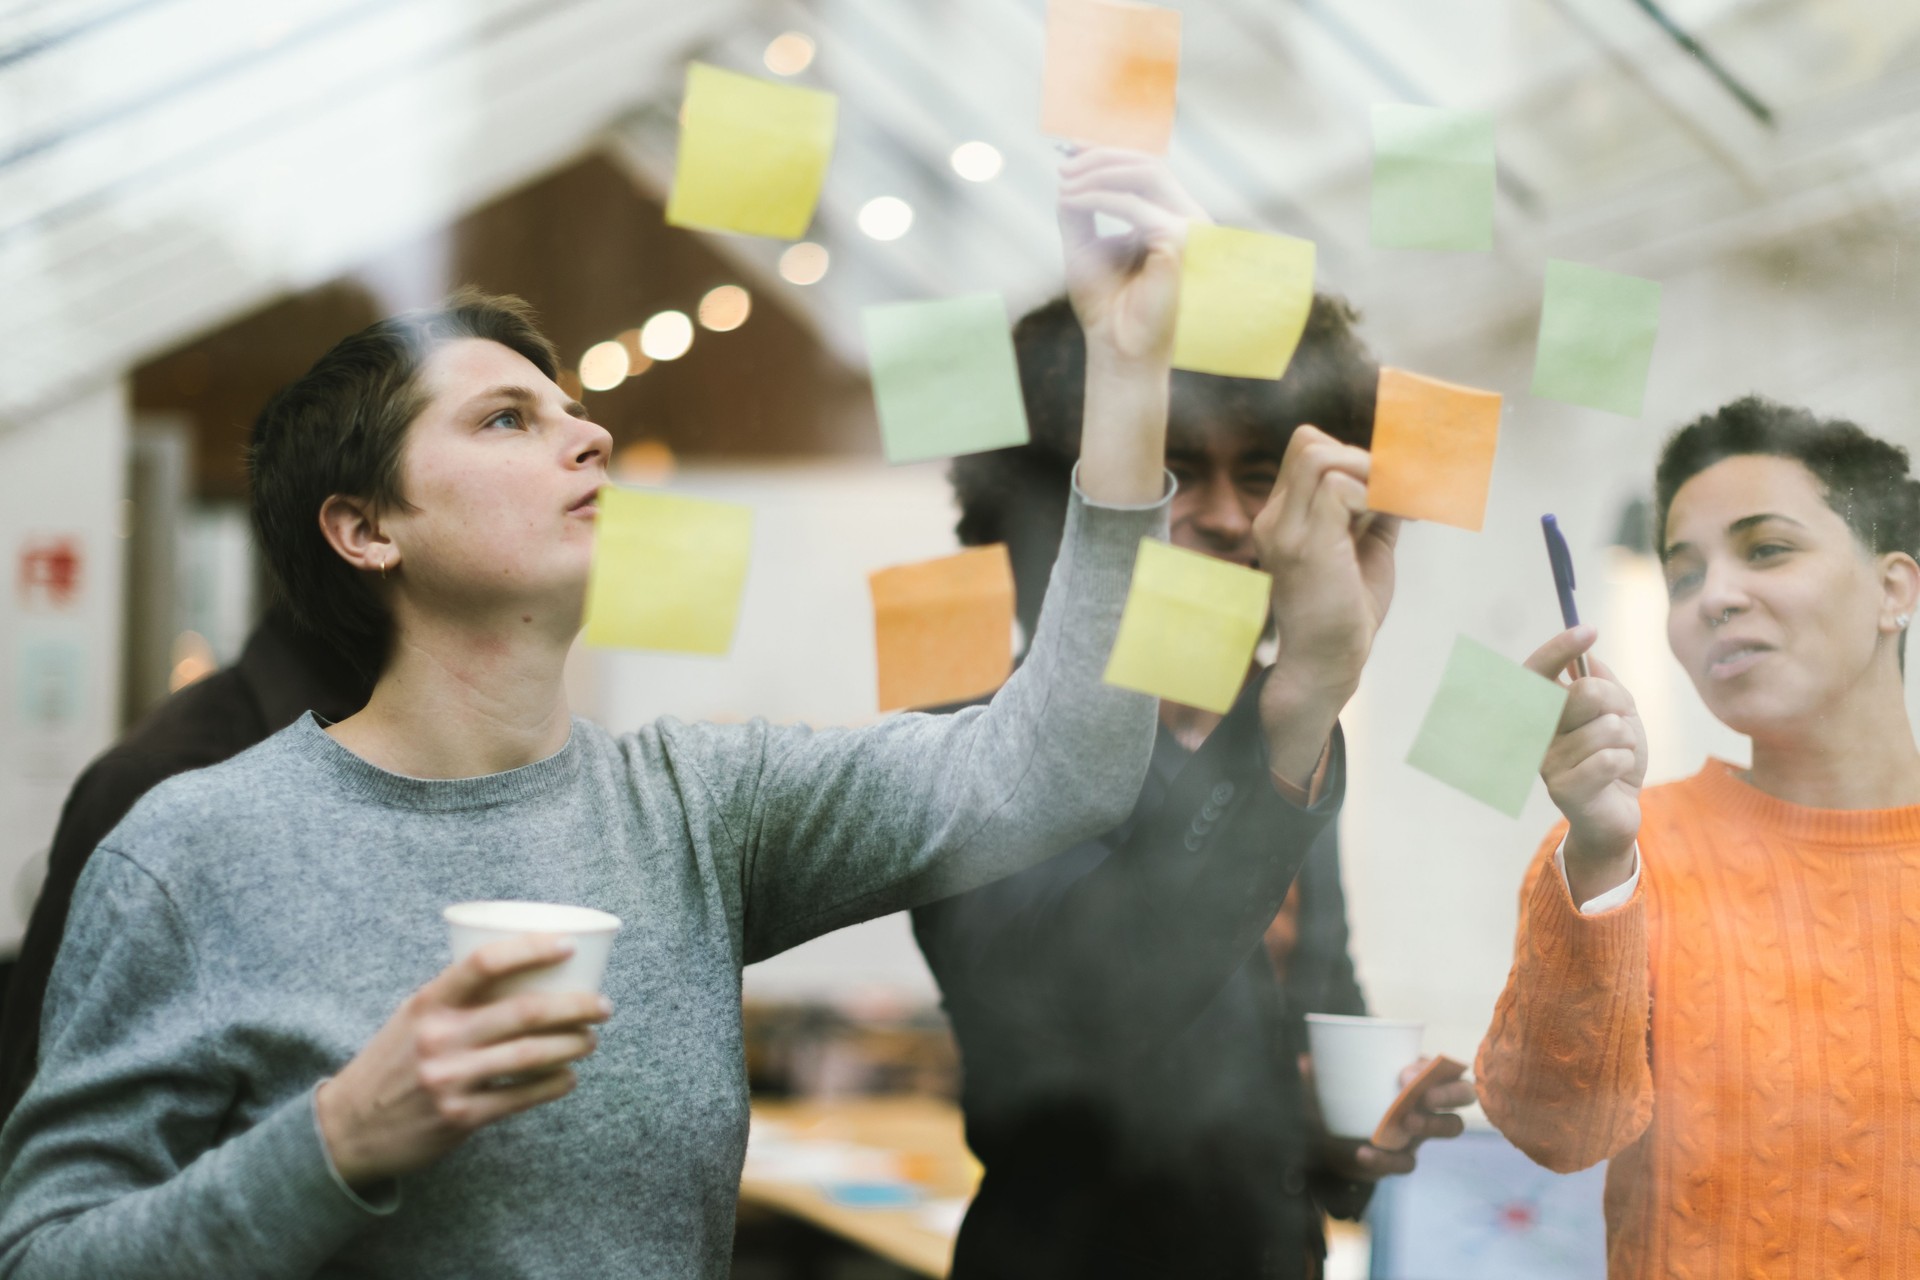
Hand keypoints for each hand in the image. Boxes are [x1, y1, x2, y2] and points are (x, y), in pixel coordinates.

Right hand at [315, 935, 610, 1188]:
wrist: (348, 1127)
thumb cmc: (395, 1061)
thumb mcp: (415, 1017)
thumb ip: (458, 997)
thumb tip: (523, 971)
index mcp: (429, 1002)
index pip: (484, 961)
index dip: (531, 948)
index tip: (569, 944)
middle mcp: (439, 1038)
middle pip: (525, 1012)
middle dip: (576, 1006)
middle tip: (603, 1005)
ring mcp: (449, 1079)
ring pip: (531, 1055)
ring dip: (573, 1045)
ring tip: (591, 1040)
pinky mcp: (460, 1117)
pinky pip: (522, 1097)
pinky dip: (554, 1085)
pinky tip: (568, 1077)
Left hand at [1057, 147, 1207, 366]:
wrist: (1118, 348)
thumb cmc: (1106, 306)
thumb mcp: (1086, 247)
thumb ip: (1081, 211)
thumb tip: (1067, 175)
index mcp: (1170, 219)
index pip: (1146, 170)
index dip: (1107, 153)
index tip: (1069, 149)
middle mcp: (1186, 219)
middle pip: (1149, 164)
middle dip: (1101, 157)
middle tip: (1063, 164)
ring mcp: (1189, 228)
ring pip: (1146, 174)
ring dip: (1098, 171)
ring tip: (1064, 181)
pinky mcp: (1178, 240)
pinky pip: (1133, 206)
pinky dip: (1097, 197)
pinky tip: (1069, 200)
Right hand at [1255, 427, 1399, 780]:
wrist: (1325, 665)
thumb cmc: (1344, 615)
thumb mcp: (1365, 550)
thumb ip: (1375, 513)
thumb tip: (1404, 480)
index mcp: (1285, 517)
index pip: (1309, 450)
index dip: (1353, 457)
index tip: (1389, 491)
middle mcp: (1275, 517)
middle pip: (1309, 442)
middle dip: (1363, 458)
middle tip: (1396, 495)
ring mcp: (1286, 529)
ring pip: (1320, 455)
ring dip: (1368, 471)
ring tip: (1395, 505)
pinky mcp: (1306, 545)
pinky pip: (1338, 488)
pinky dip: (1374, 495)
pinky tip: (1391, 521)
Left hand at [1299, 1054, 1471, 1181]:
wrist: (1324, 1145)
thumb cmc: (1335, 1101)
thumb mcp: (1326, 1084)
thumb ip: (1317, 1075)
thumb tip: (1305, 1061)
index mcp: (1411, 1074)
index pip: (1441, 1065)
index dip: (1435, 1068)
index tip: (1406, 1072)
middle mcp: (1424, 1100)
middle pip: (1461, 1094)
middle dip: (1450, 1093)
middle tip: (1425, 1097)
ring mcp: (1419, 1131)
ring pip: (1450, 1126)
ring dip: (1434, 1124)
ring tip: (1407, 1121)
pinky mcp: (1404, 1158)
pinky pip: (1408, 1162)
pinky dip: (1387, 1159)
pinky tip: (1365, 1153)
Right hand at [1523, 626, 1645, 897]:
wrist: (1617, 813)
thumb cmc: (1613, 759)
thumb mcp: (1617, 714)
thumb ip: (1602, 684)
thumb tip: (1585, 656)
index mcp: (1544, 711)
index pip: (1537, 671)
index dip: (1558, 648)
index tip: (1589, 631)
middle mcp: (1536, 733)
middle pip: (1584, 693)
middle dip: (1616, 704)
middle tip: (1617, 724)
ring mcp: (1545, 761)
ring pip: (1607, 728)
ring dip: (1627, 740)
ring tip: (1617, 757)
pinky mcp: (1562, 789)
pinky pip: (1610, 758)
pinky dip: (1625, 763)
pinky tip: (1616, 776)